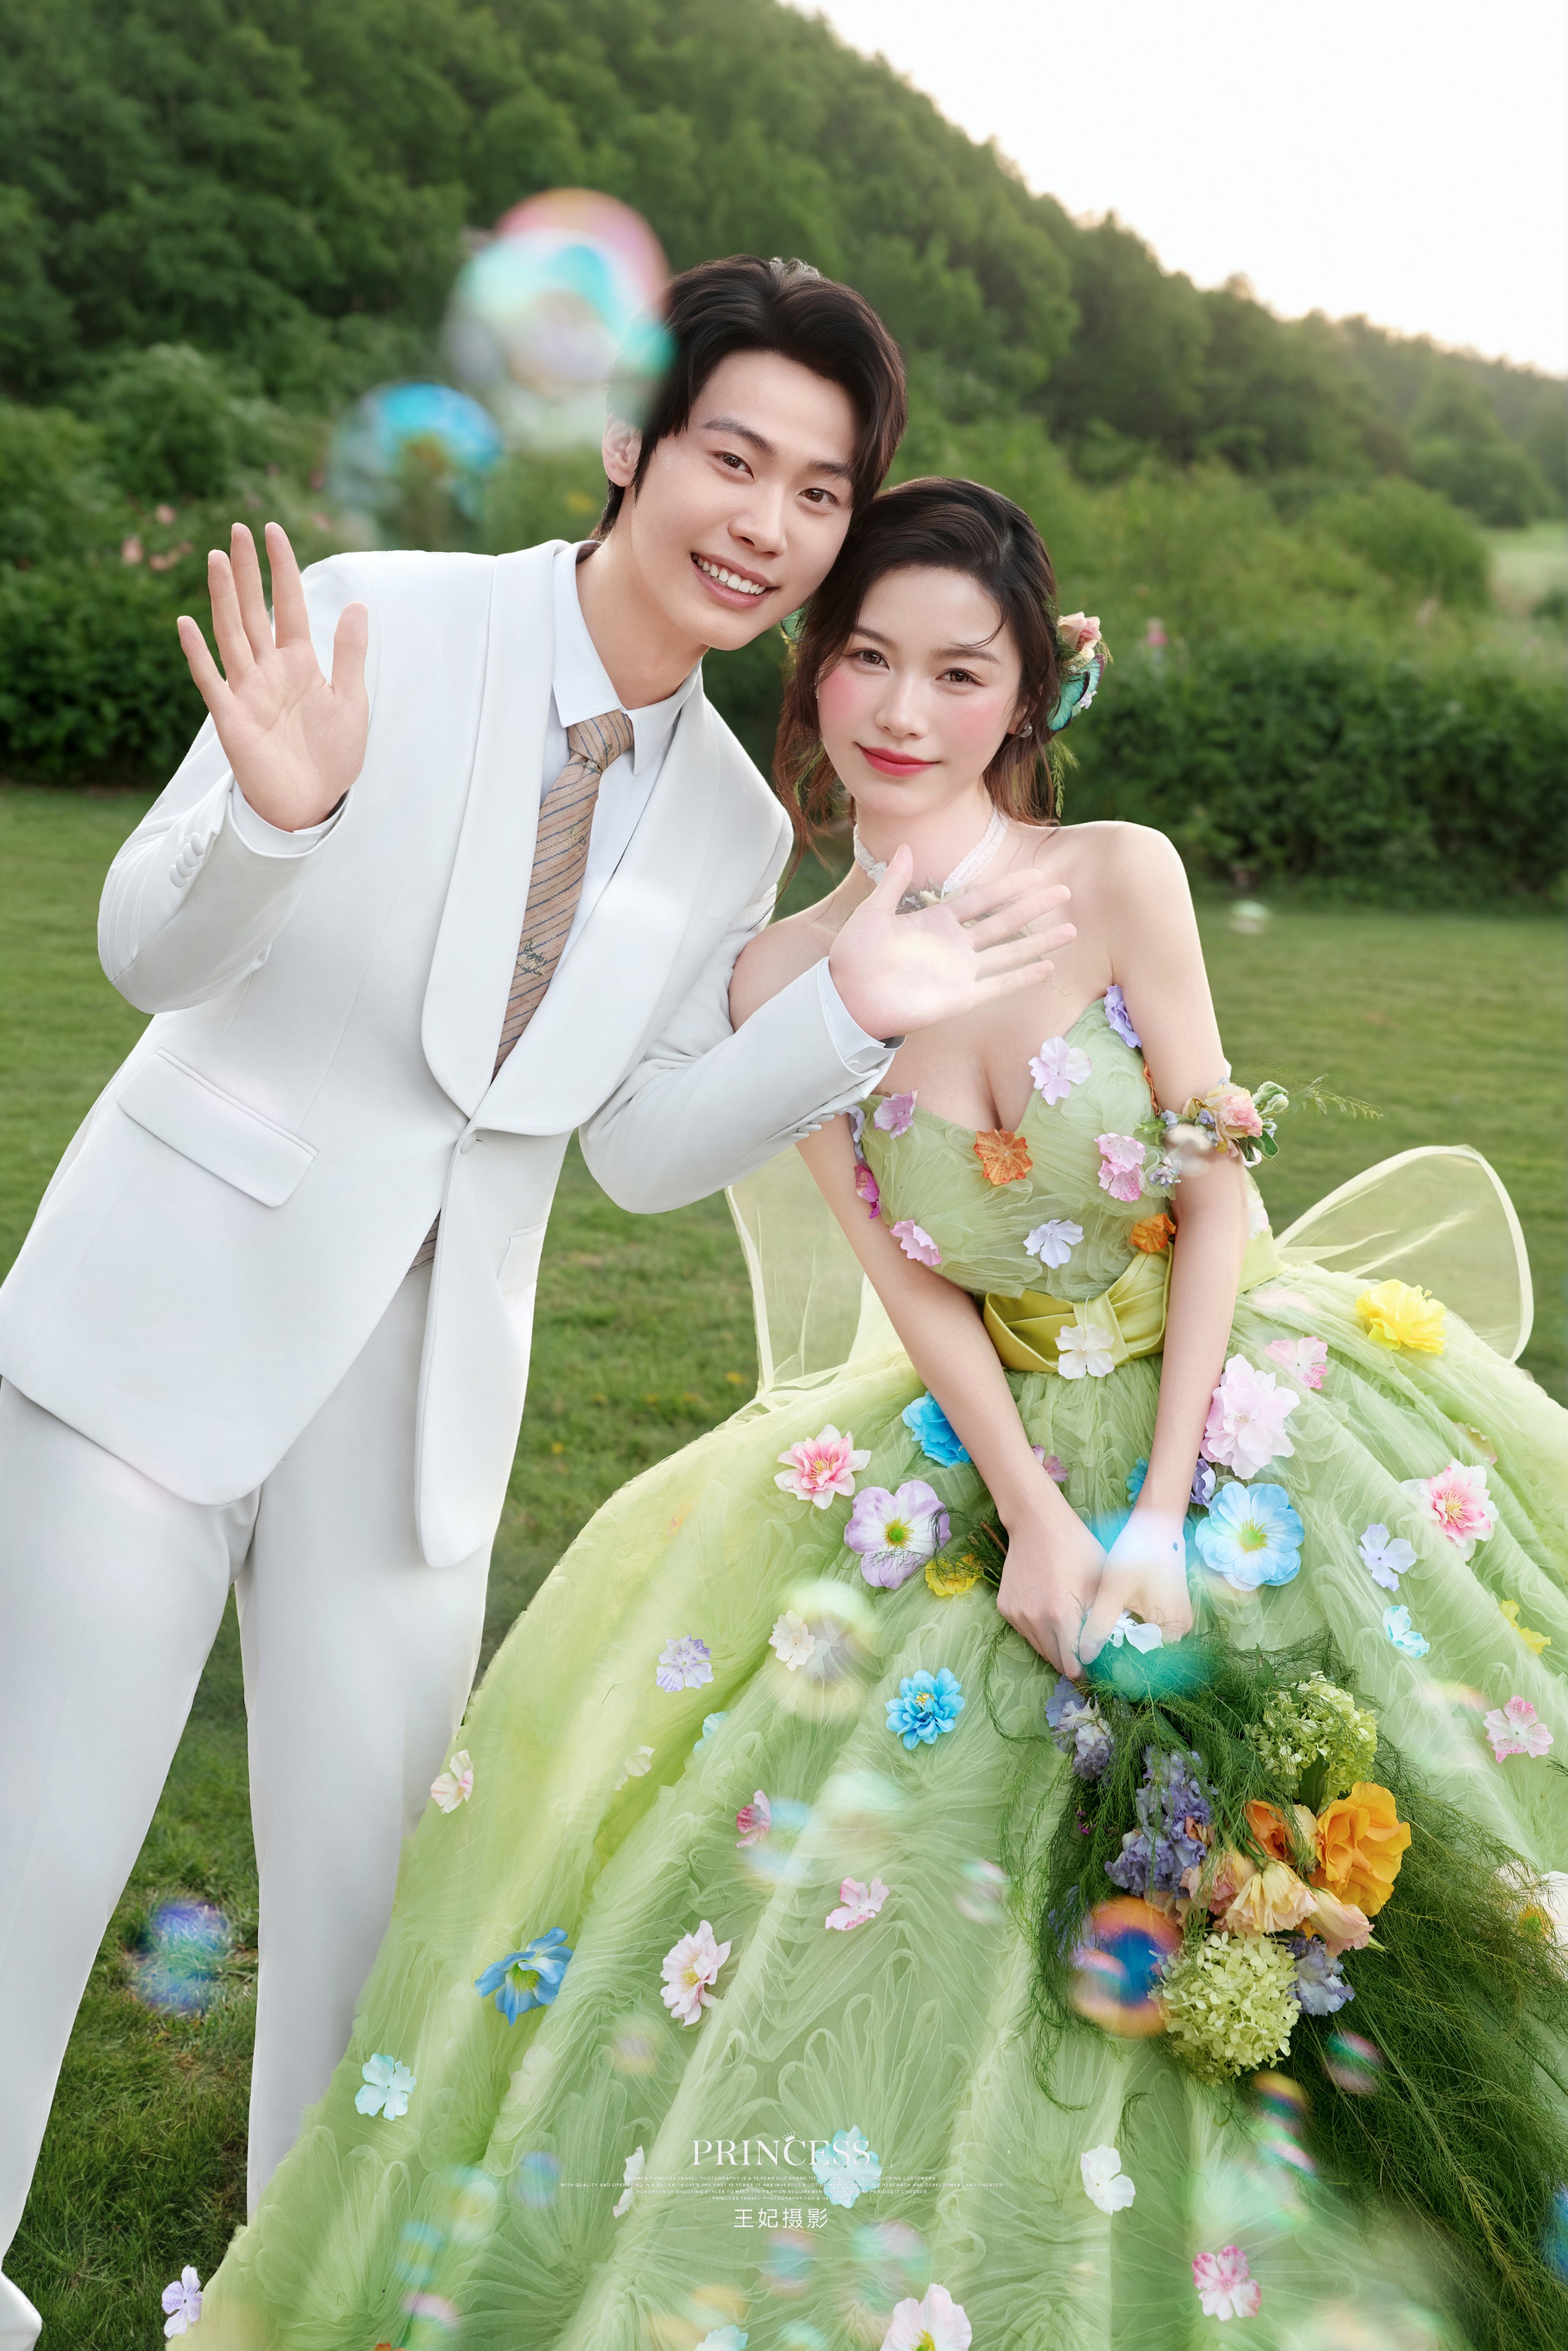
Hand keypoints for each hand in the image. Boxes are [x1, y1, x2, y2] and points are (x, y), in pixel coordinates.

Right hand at [176, 522, 368, 829]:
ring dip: (223, 598)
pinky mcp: (231, 718)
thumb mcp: (351, 700)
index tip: (273, 530)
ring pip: (232, 635)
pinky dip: (198, 653)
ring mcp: (247, 690)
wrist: (314, 803)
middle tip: (237, 530)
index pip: (288, 604)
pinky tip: (187, 623)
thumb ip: (349, 653)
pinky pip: (211, 680)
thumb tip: (358, 604)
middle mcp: (269, 669)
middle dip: (246, 571)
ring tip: (215, 559)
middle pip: (253, 610)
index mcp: (299, 662)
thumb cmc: (332, 755)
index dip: (281, 568)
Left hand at [828, 844, 1073, 1039]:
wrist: (847, 998)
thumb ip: (894, 882)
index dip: (1009, 887)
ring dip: (1039, 942)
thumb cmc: (855, 956)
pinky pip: (998, 985)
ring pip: (1009, 952)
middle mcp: (954, 945)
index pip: (981, 900)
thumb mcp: (873, 912)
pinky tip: (1048, 966)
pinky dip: (1023, 976)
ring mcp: (960, 972)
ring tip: (1070, 930)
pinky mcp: (960, 998)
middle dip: (1034, 907)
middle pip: (1004, 922)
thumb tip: (907, 847)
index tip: (1037, 875)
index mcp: (936, 921)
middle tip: (1065, 892)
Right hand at [996, 1506, 1103, 1677]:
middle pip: (1054, 1660)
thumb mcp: (1100, 1581)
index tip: (1093, 1666)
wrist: (1037, 1523)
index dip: (1084, 1669)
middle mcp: (1036, 1620)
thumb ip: (1104, 1618)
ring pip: (1038, 1647)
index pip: (1071, 1664)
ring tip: (1066, 1629)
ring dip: (1053, 1646)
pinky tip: (1047, 1611)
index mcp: (1062, 1615)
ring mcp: (1017, 1615)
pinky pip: (1025, 1631)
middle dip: (1069, 1661)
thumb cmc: (1076, 1548)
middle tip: (1082, 1650)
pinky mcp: (1005, 1608)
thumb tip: (1111, 1647)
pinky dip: (1037, 1629)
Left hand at [1077, 1507, 1194, 1664]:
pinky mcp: (1172, 1609)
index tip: (1096, 1664)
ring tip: (1100, 1639)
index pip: (1145, 1664)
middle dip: (1122, 1655)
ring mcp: (1178, 1619)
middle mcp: (1181, 1630)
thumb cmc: (1136, 1556)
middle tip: (1093, 1652)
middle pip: (1148, 1655)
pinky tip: (1113, 1625)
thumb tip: (1083, 1658)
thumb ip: (1098, 1627)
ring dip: (1127, 1643)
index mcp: (1172, 1631)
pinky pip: (1152, 1629)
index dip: (1120, 1667)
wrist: (1156, 1526)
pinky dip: (1134, 1630)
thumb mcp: (1112, 1593)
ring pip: (1149, 1642)